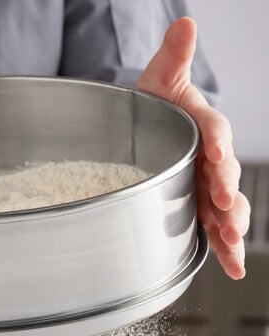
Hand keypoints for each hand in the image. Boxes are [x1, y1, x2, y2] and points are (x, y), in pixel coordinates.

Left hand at [137, 17, 249, 278]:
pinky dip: (224, 249)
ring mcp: (207, 187)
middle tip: (226, 211)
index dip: (216, 144)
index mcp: (204, 128)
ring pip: (227, 208)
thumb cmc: (155, 108)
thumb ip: (173, 60)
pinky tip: (231, 268)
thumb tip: (186, 24)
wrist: (148, 131)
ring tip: (231, 244)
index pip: (214, 134)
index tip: (215, 156)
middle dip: (227, 195)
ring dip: (231, 227)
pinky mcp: (199, 208)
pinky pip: (213, 229)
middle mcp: (211, 160)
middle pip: (225, 177)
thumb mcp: (160, 82)